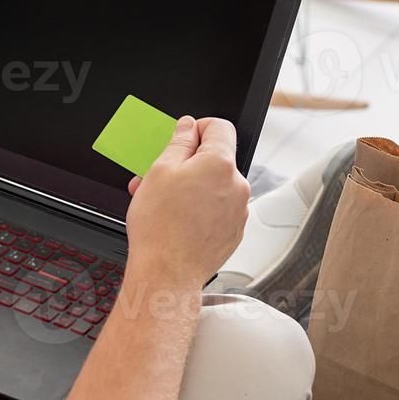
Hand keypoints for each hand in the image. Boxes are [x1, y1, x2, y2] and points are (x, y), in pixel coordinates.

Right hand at [123, 116, 249, 292]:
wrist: (167, 273)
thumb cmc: (160, 227)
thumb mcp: (159, 171)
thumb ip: (178, 142)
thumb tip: (188, 127)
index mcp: (221, 164)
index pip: (219, 126)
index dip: (198, 128)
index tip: (182, 139)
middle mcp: (238, 185)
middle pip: (216, 159)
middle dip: (189, 163)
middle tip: (161, 175)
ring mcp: (239, 210)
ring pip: (215, 186)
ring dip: (193, 186)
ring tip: (163, 201)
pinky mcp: (234, 231)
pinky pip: (218, 208)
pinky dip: (201, 208)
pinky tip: (178, 218)